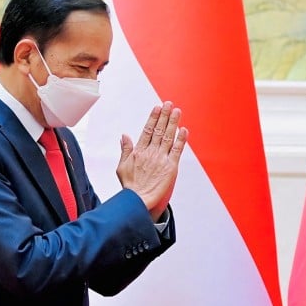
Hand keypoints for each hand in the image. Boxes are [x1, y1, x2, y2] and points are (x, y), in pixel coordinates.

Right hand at [117, 101, 187, 220]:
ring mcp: (161, 159)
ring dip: (173, 122)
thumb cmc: (130, 187)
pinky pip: (177, 150)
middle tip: (169, 104)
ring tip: (177, 111)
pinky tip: (184, 129)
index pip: (148, 130)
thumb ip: (125, 150)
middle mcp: (151, 152)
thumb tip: (124, 136)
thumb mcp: (122, 166)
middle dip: (164, 115)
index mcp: (139, 151)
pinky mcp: (171, 167)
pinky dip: (181, 139)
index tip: (157, 108)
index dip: (153, 118)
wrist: (138, 201)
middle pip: (159, 130)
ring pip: (168, 136)